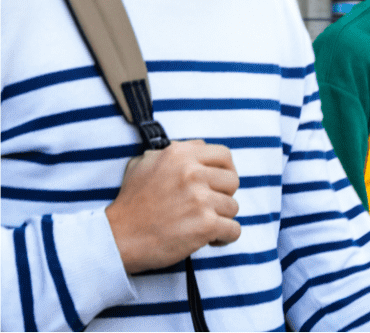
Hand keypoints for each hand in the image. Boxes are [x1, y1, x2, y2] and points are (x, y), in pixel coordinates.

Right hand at [105, 140, 240, 273]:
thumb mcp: (144, 164)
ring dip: (220, 218)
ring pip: (233, 207)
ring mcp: (200, 199)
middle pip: (232, 181)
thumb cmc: (130, 204)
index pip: (224, 155)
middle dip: (222, 195)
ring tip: (199, 224)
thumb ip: (172, 152)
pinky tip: (210, 239)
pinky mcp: (206, 224)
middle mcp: (192, 173)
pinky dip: (225, 237)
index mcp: (180, 154)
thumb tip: (197, 148)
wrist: (116, 238)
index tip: (217, 183)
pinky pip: (234, 230)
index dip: (224, 170)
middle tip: (206, 207)